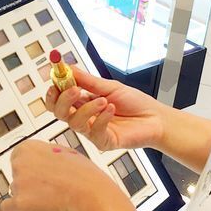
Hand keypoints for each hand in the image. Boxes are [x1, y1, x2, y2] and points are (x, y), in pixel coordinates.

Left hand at [1, 139, 122, 210]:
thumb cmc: (84, 176)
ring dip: (28, 197)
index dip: (31, 169)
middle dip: (29, 184)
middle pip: (16, 176)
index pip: (18, 159)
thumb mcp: (65, 153)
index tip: (42, 174)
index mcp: (28, 147)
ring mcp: (18, 183)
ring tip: (50, 199)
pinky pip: (7, 208)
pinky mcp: (19, 203)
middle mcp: (19, 163)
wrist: (91, 196)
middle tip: (48, 188)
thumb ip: (46, 154)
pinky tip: (33, 210)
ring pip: (15, 193)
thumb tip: (40, 159)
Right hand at [46, 67, 166, 152]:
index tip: (57, 78)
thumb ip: (87, 80)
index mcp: (83, 103)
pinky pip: (94, 132)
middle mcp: (84, 117)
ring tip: (104, 100)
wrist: (155, 117)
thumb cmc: (135, 103)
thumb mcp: (109, 86)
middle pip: (59, 112)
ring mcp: (92, 131)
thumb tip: (67, 67)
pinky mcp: (103, 142)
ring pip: (74, 122)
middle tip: (75, 89)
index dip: (54, 90)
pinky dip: (102, 118)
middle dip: (63, 100)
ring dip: (87, 109)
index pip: (59, 99)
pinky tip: (112, 110)